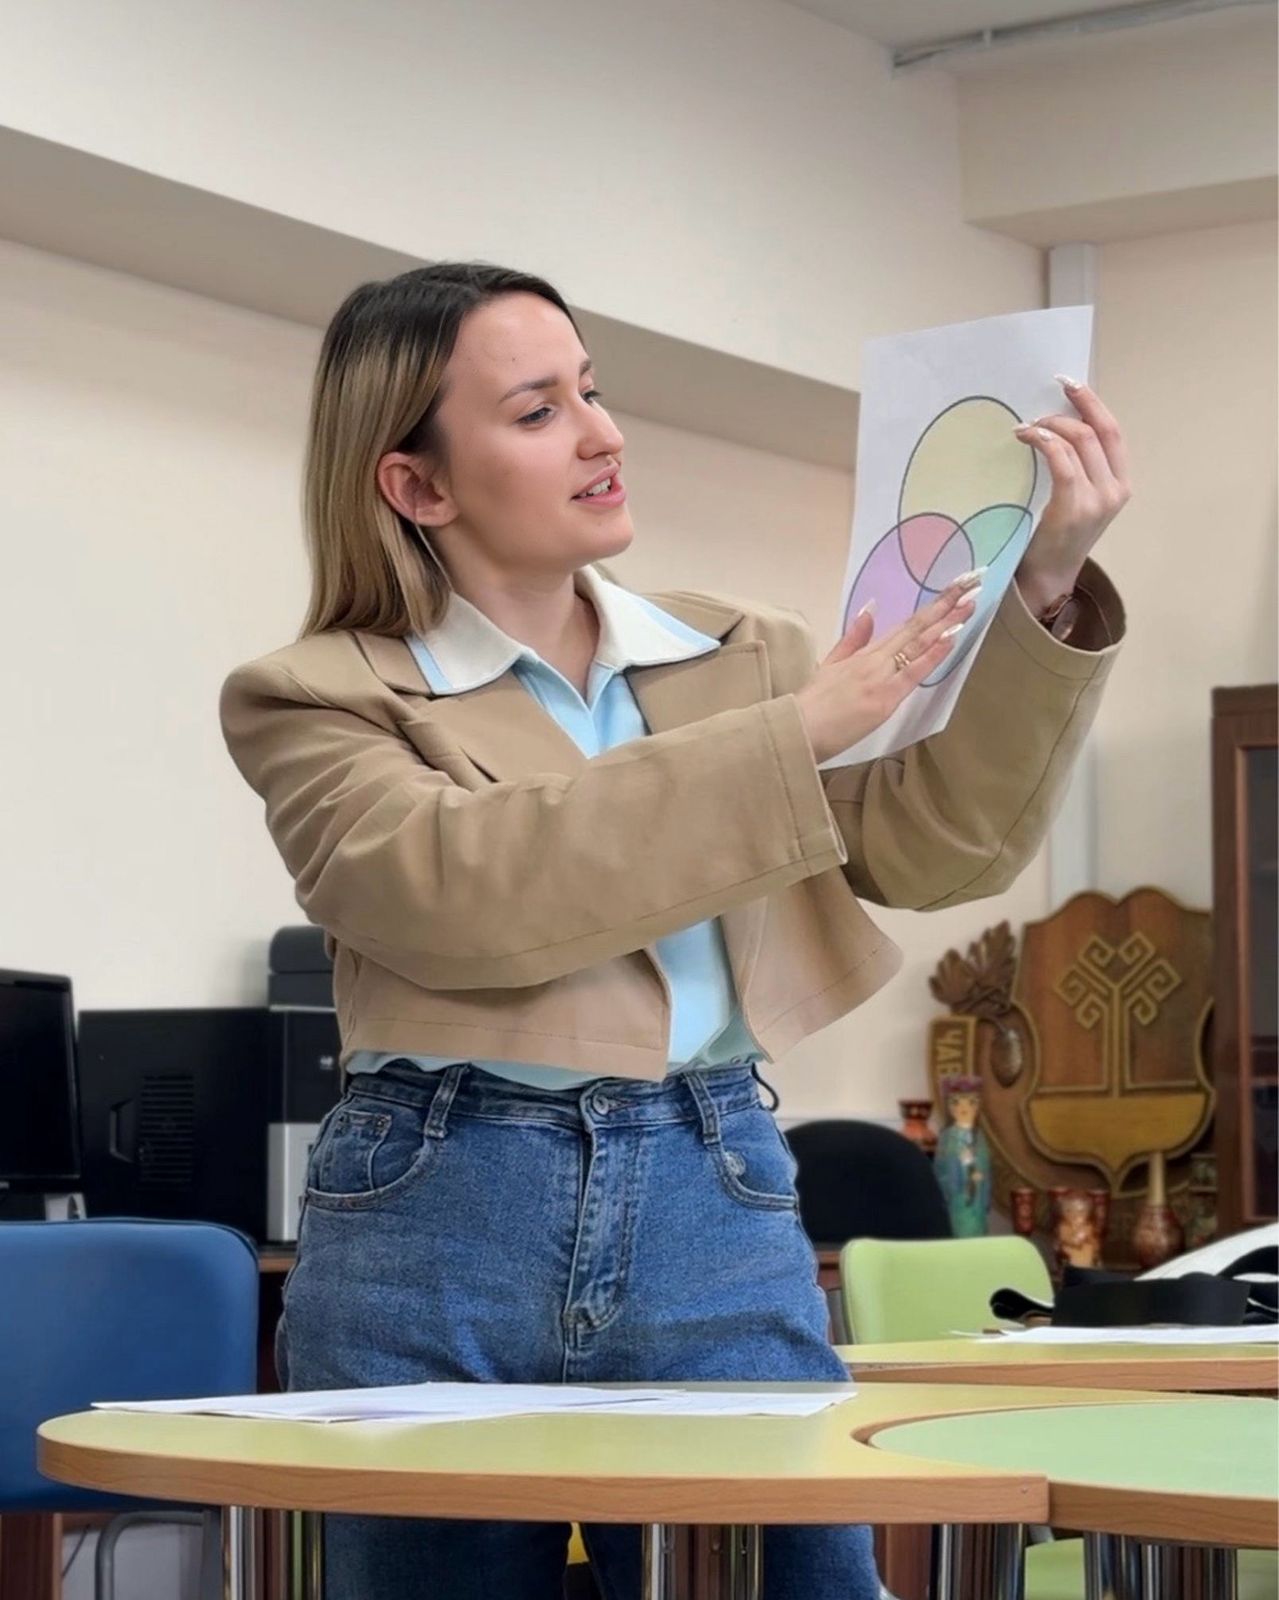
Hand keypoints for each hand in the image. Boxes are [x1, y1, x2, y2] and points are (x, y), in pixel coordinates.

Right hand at [795, 576, 980, 763]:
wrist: (797, 730)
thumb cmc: (811, 705)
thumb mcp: (830, 665)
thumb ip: (852, 639)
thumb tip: (870, 611)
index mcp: (865, 654)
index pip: (905, 626)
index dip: (933, 607)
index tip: (955, 589)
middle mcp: (876, 660)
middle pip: (916, 628)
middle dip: (946, 606)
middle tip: (972, 583)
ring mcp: (881, 678)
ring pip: (918, 645)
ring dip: (947, 623)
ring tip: (970, 602)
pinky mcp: (884, 700)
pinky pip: (913, 672)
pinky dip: (933, 653)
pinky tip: (951, 636)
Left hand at [1014, 377, 1131, 615]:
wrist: (1048, 576)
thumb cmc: (1055, 535)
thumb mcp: (1077, 497)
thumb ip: (1078, 466)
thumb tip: (1056, 423)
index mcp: (1120, 484)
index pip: (1113, 432)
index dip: (1093, 403)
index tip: (1071, 384)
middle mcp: (1115, 490)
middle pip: (1099, 431)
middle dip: (1076, 404)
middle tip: (1049, 392)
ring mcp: (1098, 500)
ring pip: (1079, 442)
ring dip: (1050, 425)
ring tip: (1028, 426)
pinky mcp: (1074, 508)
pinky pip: (1061, 461)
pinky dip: (1043, 442)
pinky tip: (1026, 437)